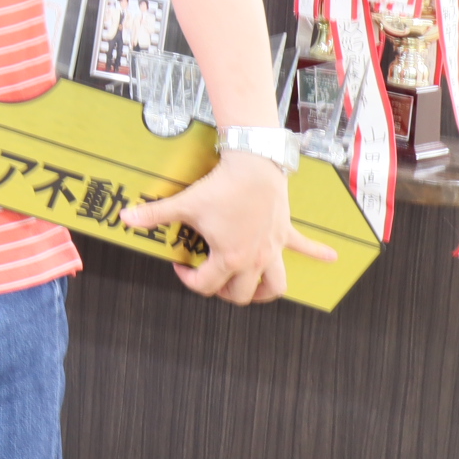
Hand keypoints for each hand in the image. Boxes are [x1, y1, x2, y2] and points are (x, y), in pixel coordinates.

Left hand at [121, 152, 338, 303]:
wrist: (254, 163)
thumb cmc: (222, 186)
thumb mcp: (184, 203)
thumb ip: (155, 214)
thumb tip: (126, 218)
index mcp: (229, 258)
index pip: (207, 285)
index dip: (188, 280)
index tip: (180, 266)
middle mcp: (254, 259)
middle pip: (242, 294)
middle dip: (224, 293)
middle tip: (210, 279)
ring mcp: (273, 248)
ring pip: (276, 285)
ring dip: (264, 291)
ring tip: (255, 290)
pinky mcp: (285, 233)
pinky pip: (306, 247)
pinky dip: (319, 253)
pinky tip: (332, 258)